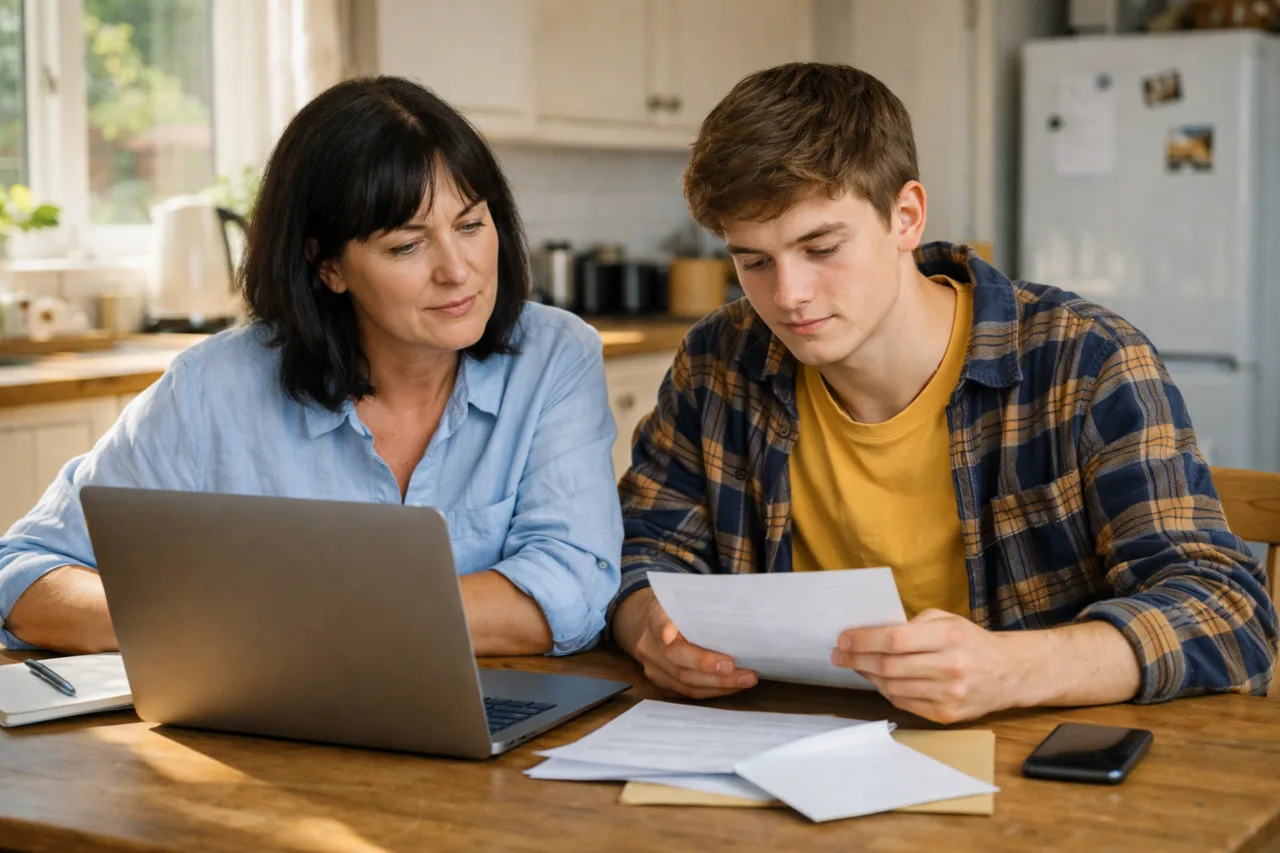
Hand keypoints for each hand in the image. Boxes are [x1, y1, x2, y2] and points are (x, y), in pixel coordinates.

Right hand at [613, 588, 756, 698]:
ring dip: (719, 684)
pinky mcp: (662, 684)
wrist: (649, 626)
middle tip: (735, 667)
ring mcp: (654, 668)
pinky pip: (689, 692)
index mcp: (655, 618)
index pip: (659, 624)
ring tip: (745, 679)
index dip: (665, 630)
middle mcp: (649, 647)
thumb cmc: (677, 612)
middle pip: (677, 661)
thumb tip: (733, 615)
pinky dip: (715, 690)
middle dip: (708, 667)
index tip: (669, 635)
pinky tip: (734, 685)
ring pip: (685, 682)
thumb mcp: (684, 602)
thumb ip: (698, 607)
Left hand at [832, 609, 1029, 723]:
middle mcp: (951, 667)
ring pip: (892, 687)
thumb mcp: (947, 620)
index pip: (894, 639)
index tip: (843, 638)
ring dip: (868, 676)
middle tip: (839, 654)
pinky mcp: (947, 715)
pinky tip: (878, 680)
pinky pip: (904, 703)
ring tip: (856, 665)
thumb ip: (912, 625)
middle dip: (857, 659)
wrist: (1008, 673)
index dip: (863, 640)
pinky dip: (886, 691)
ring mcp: (949, 695)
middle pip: (889, 665)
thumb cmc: (970, 641)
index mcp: (950, 637)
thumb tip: (870, 634)